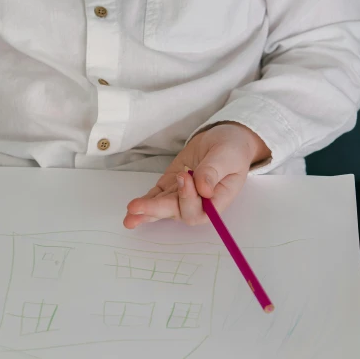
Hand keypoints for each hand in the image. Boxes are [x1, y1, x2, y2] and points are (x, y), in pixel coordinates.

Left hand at [124, 122, 270, 227]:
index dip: (188, 199)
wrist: (222, 141)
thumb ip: (214, 171)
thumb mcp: (227, 155)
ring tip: (129, 217)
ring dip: (145, 211)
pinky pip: (155, 198)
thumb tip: (203, 188)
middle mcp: (199, 204)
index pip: (200, 211)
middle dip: (155, 209)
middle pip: (176, 212)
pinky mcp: (169, 188)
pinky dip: (144, 202)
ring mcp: (181, 197)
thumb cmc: (230, 150)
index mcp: (217, 200)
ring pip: (162, 208)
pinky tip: (131, 210)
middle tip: (136, 207)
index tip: (185, 176)